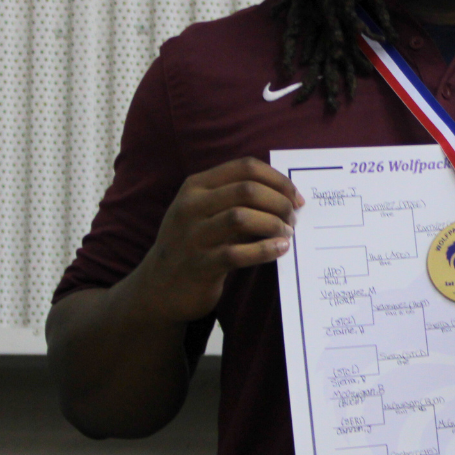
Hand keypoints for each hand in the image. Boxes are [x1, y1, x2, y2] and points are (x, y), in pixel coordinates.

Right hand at [133, 158, 303, 321]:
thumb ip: (236, 201)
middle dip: (279, 201)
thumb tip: (284, 196)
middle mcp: (190, 206)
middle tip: (293, 218)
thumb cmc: (193, 245)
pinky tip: (279, 250)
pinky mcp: (198, 265)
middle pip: (247, 189)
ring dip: (273, 224)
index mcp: (195, 186)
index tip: (295, 197)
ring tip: (287, 233)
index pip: (245, 167)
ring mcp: (192, 236)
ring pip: (241, 217)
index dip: (277, 179)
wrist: (159, 288)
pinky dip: (264, 250)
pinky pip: (237, 253)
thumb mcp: (206, 214)